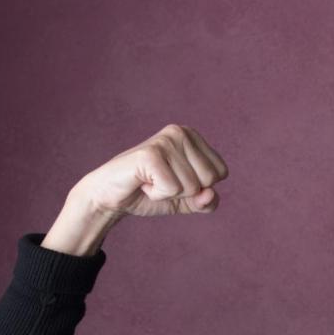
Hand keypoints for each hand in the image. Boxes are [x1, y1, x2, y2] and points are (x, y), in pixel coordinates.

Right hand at [71, 123, 230, 218]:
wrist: (111, 197)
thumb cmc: (151, 193)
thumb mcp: (187, 201)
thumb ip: (207, 202)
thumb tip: (210, 194)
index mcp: (193, 137)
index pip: (221, 173)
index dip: (199, 187)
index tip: (174, 180)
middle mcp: (180, 132)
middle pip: (209, 179)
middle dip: (185, 191)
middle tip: (160, 181)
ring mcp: (165, 141)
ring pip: (191, 186)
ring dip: (168, 193)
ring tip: (150, 181)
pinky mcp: (150, 154)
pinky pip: (172, 188)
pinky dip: (157, 194)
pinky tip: (142, 183)